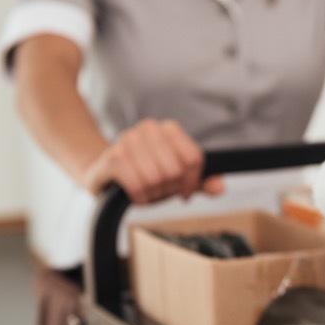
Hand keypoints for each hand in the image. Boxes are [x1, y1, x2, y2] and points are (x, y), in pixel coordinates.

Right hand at [80, 119, 224, 203]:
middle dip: (169, 188)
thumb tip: (220, 188)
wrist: (104, 174)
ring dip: (153, 193)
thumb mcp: (176, 179)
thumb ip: (200, 182)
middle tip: (160, 190)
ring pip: (157, 178)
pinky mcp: (113, 157)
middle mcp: (148, 128)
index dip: (191, 181)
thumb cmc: (144, 174)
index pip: (194, 158)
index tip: (183, 190)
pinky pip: (138, 185)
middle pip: (176, 170)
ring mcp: (128, 140)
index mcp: (168, 129)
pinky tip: (136, 194)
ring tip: (147, 191)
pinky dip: (140, 196)